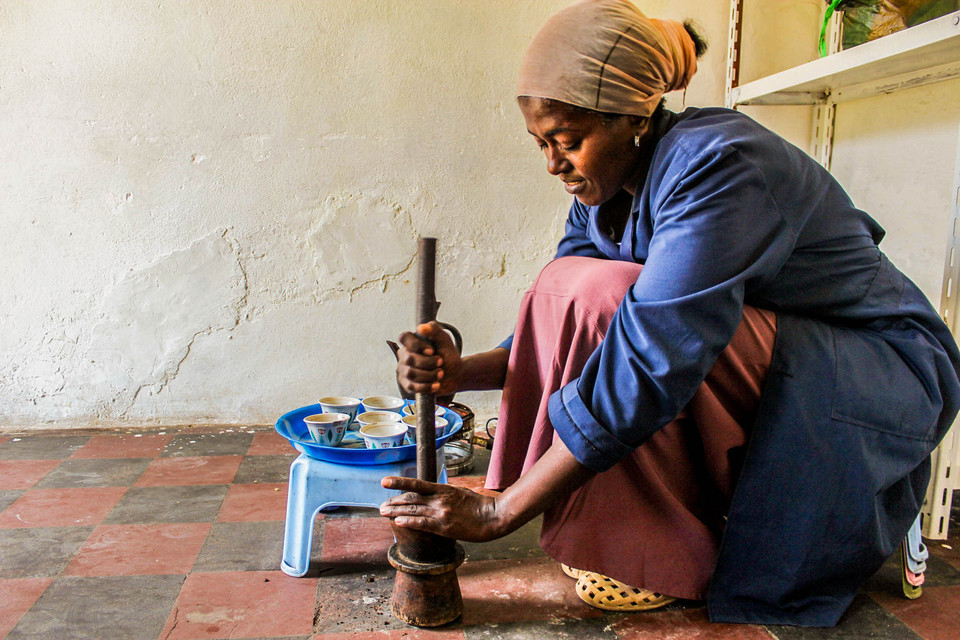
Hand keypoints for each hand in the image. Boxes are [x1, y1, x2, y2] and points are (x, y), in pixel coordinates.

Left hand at [379, 476, 506, 541]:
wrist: (492, 517)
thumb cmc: (478, 505)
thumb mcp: (459, 492)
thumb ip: (443, 493)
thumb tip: (430, 494)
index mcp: (443, 490)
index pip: (416, 484)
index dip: (399, 482)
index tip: (384, 482)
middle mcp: (440, 500)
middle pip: (411, 500)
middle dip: (394, 502)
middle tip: (381, 506)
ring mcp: (441, 513)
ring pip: (413, 511)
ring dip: (395, 512)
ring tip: (383, 513)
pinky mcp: (444, 527)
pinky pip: (423, 524)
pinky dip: (409, 522)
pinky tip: (398, 522)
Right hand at [395, 321, 461, 396]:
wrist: (455, 374)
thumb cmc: (447, 355)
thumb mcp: (444, 340)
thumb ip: (434, 330)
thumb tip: (421, 328)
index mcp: (411, 342)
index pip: (403, 338)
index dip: (416, 345)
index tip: (431, 351)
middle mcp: (405, 355)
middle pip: (409, 359)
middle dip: (428, 363)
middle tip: (441, 362)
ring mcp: (404, 370)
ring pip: (411, 373)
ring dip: (429, 375)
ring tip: (440, 374)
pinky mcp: (407, 384)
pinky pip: (411, 387)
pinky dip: (426, 387)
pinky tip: (436, 385)